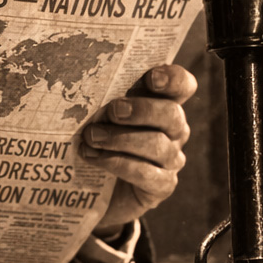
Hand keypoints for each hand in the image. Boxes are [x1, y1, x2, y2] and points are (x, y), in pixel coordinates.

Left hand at [81, 63, 196, 236]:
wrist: (91, 187)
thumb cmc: (95, 138)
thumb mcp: (97, 113)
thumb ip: (100, 96)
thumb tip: (81, 74)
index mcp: (162, 103)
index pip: (182, 86)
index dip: (173, 79)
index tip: (151, 77)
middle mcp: (173, 130)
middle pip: (173, 114)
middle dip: (142, 110)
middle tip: (113, 111)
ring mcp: (170, 160)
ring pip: (159, 145)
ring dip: (121, 139)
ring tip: (91, 137)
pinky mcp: (162, 186)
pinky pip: (148, 175)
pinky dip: (118, 164)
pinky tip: (94, 158)